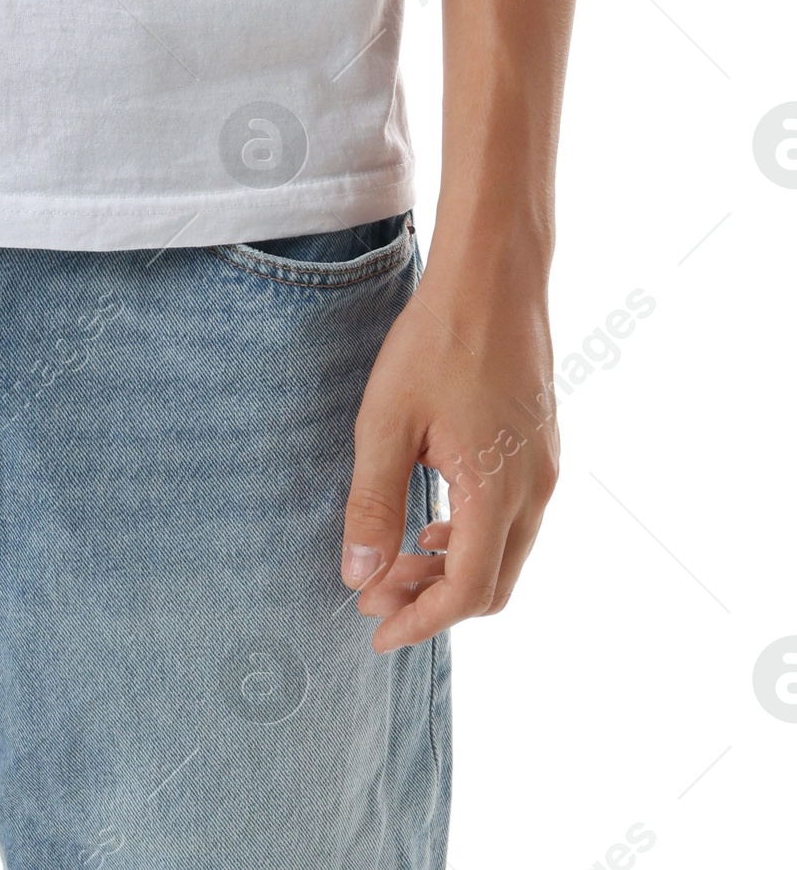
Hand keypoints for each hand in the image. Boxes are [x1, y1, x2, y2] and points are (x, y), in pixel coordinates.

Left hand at [341, 261, 558, 651]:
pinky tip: (432, 519)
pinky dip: (473, 538)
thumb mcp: (386, 422)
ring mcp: (545, 470)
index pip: (465, 593)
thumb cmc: (437, 341)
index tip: (374, 630)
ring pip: (506, 555)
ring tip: (397, 559)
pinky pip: (514, 520)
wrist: (493, 274)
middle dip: (433, 602)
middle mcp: (535, 492)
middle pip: (492, 586)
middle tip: (376, 594)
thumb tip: (358, 578)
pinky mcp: (543, 448)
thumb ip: (373, 505)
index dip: (419, 621)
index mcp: (497, 495)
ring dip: (453, 570)